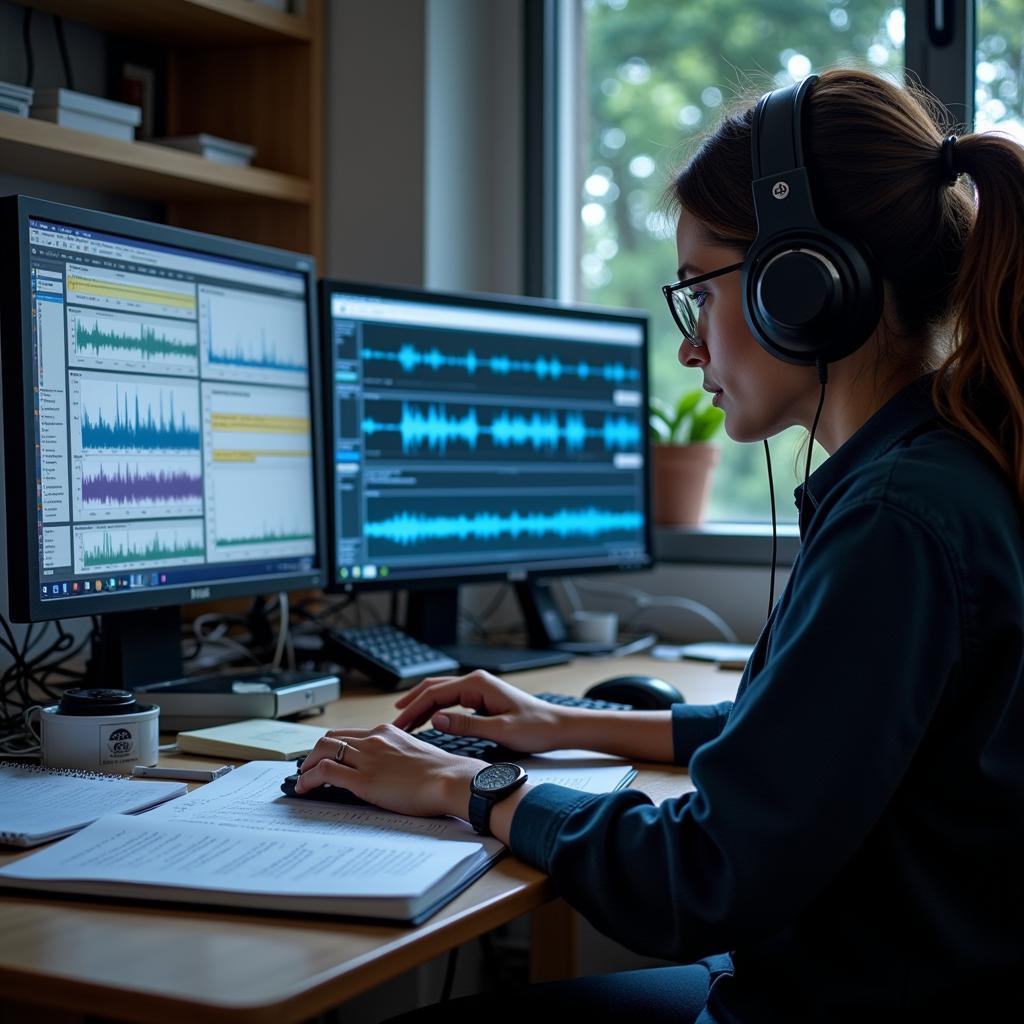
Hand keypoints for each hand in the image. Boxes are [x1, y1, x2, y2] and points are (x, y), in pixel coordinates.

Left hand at [295, 724, 485, 818]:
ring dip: (307, 766)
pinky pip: (326, 772)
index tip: (325, 757)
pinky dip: (309, 778)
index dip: (331, 746)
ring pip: (322, 751)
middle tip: (309, 768)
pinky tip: (306, 789)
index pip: (348, 734)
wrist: (451, 779)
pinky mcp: (363, 779)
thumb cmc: (442, 773)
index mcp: (387, 732)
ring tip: (303, 779)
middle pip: (330, 738)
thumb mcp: (415, 754)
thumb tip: (388, 769)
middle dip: (314, 754)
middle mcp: (374, 739)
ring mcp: (367, 758)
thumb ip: (397, 755)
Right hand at [391, 669, 567, 752]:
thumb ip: (466, 724)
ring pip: (441, 693)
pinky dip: (435, 709)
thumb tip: (435, 719)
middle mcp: (476, 681)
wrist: (557, 727)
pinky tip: (426, 720)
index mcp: (478, 684)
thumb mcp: (500, 730)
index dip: (414, 709)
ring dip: (422, 706)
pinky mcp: (481, 698)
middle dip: (412, 704)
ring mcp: (478, 688)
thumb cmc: (535, 727)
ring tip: (403, 722)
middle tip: (394, 723)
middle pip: (434, 689)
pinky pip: (451, 701)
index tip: (398, 724)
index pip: (435, 693)